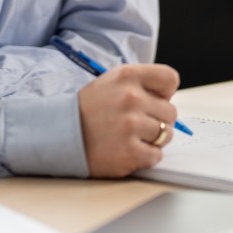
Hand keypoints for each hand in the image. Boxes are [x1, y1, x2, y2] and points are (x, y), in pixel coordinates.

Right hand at [77, 63, 180, 177]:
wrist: (61, 135)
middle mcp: (130, 98)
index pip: (170, 78)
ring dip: (153, 139)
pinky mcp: (130, 152)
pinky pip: (156, 155)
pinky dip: (145, 156)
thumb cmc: (90, 110)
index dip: (165, 92)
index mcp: (127, 76)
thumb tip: (169, 98)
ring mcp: (130, 126)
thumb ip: (141, 85)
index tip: (154, 100)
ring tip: (130, 137)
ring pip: (167, 134)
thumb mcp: (111, 83)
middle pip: (171, 112)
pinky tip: (127, 150)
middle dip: (158, 120)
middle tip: (136, 124)